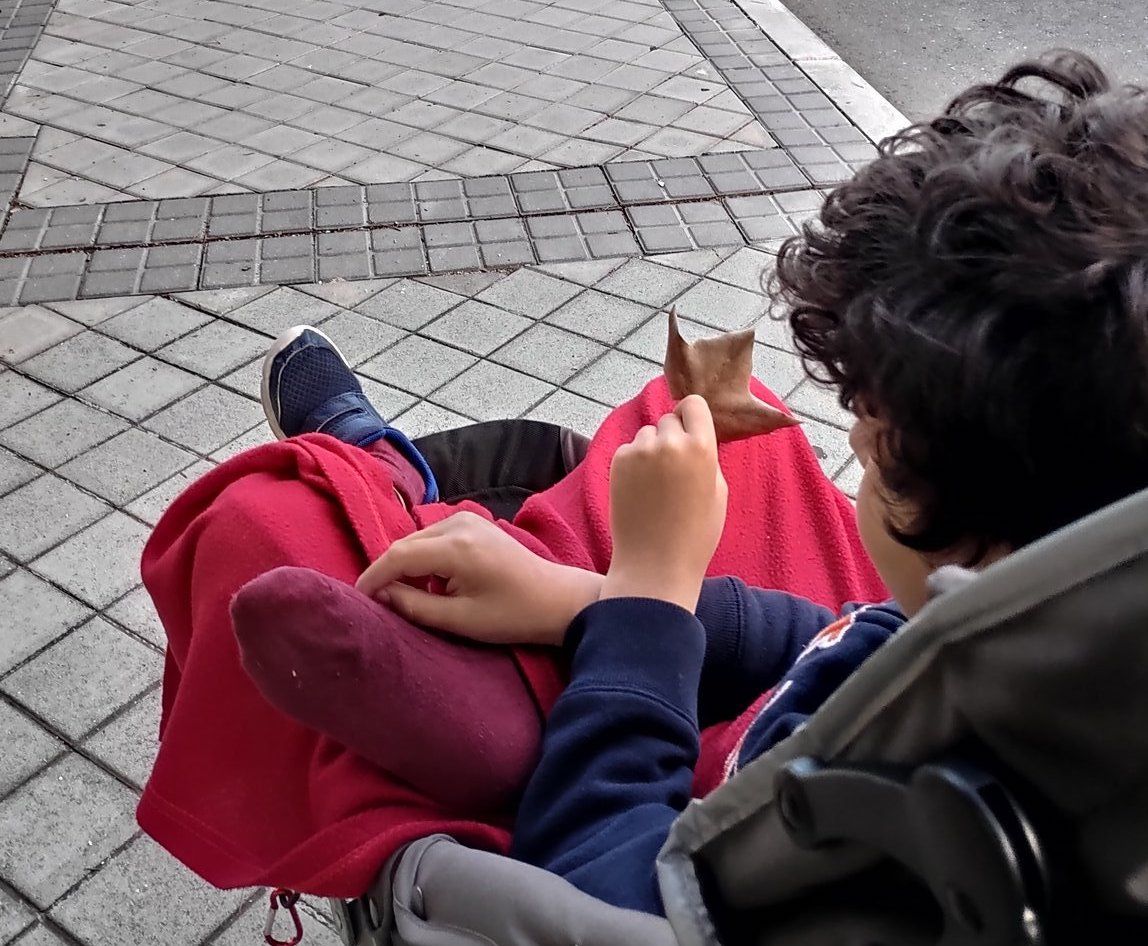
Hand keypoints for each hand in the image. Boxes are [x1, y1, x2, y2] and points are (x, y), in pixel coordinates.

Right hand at [356, 511, 602, 645]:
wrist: (557, 599)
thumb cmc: (513, 615)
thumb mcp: (459, 620)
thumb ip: (414, 607)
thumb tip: (380, 596)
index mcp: (456, 547)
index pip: (398, 556)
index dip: (373, 577)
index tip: (356, 598)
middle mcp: (459, 524)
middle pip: (405, 545)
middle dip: (388, 573)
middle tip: (377, 604)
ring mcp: (468, 520)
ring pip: (418, 541)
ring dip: (407, 567)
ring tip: (407, 598)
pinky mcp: (474, 524)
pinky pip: (434, 538)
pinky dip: (425, 560)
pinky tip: (433, 585)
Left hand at [602, 395, 727, 612]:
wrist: (655, 564)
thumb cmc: (695, 534)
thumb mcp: (718, 491)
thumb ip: (707, 456)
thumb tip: (694, 434)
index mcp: (702, 447)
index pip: (693, 404)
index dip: (691, 416)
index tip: (689, 429)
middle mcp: (669, 442)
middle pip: (668, 419)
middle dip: (671, 436)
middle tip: (673, 468)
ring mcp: (640, 451)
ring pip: (646, 434)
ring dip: (651, 449)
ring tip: (656, 484)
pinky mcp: (618, 462)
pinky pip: (628, 450)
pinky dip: (633, 463)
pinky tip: (640, 490)